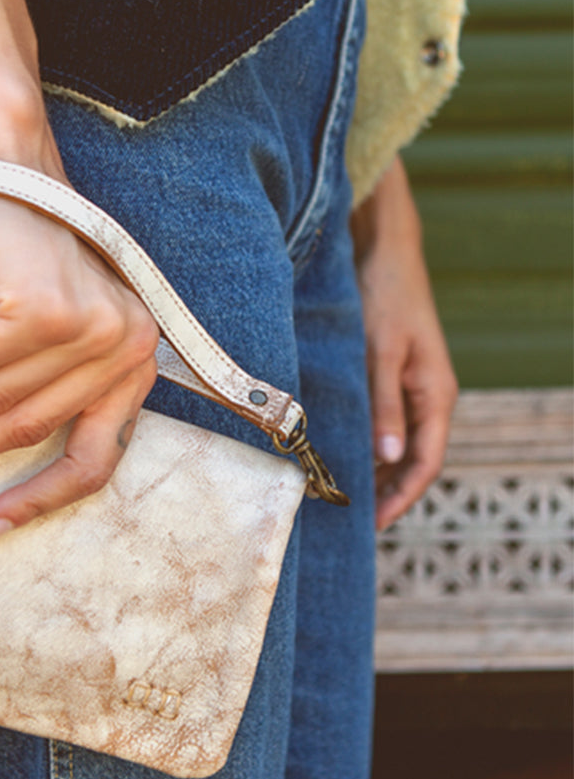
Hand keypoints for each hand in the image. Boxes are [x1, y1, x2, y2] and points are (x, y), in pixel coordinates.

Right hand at [0, 186, 159, 537]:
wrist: (14, 169)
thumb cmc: (27, 260)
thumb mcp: (51, 334)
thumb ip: (47, 390)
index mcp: (133, 368)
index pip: (97, 460)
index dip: (41, 499)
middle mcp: (125, 350)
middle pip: (33, 431)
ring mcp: (90, 329)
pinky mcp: (46, 309)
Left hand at [352, 157, 457, 530]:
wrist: (384, 254)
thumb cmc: (385, 300)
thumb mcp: (381, 354)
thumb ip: (385, 406)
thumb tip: (388, 458)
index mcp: (436, 396)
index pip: (425, 463)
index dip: (401, 497)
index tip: (373, 523)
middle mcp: (429, 398)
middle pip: (412, 461)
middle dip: (387, 492)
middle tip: (350, 518)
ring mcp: (412, 389)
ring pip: (398, 445)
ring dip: (376, 472)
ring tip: (343, 495)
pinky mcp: (394, 378)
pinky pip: (386, 424)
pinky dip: (369, 445)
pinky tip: (343, 454)